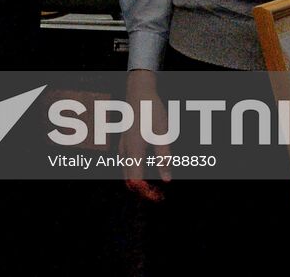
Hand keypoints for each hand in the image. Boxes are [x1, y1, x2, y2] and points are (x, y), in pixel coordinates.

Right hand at [120, 69, 171, 201]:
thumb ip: (164, 158)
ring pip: (126, 173)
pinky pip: (126, 164)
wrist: (138, 92)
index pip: (136, 182)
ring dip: (138, 182)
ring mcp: (122, 147)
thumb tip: (166, 180)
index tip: (159, 197)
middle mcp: (125, 151)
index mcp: (134, 151)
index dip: (146, 193)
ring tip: (154, 186)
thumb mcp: (163, 134)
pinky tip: (147, 170)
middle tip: (158, 195)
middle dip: (142, 191)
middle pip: (128, 181)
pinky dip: (135, 173)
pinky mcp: (124, 143)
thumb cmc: (151, 111)